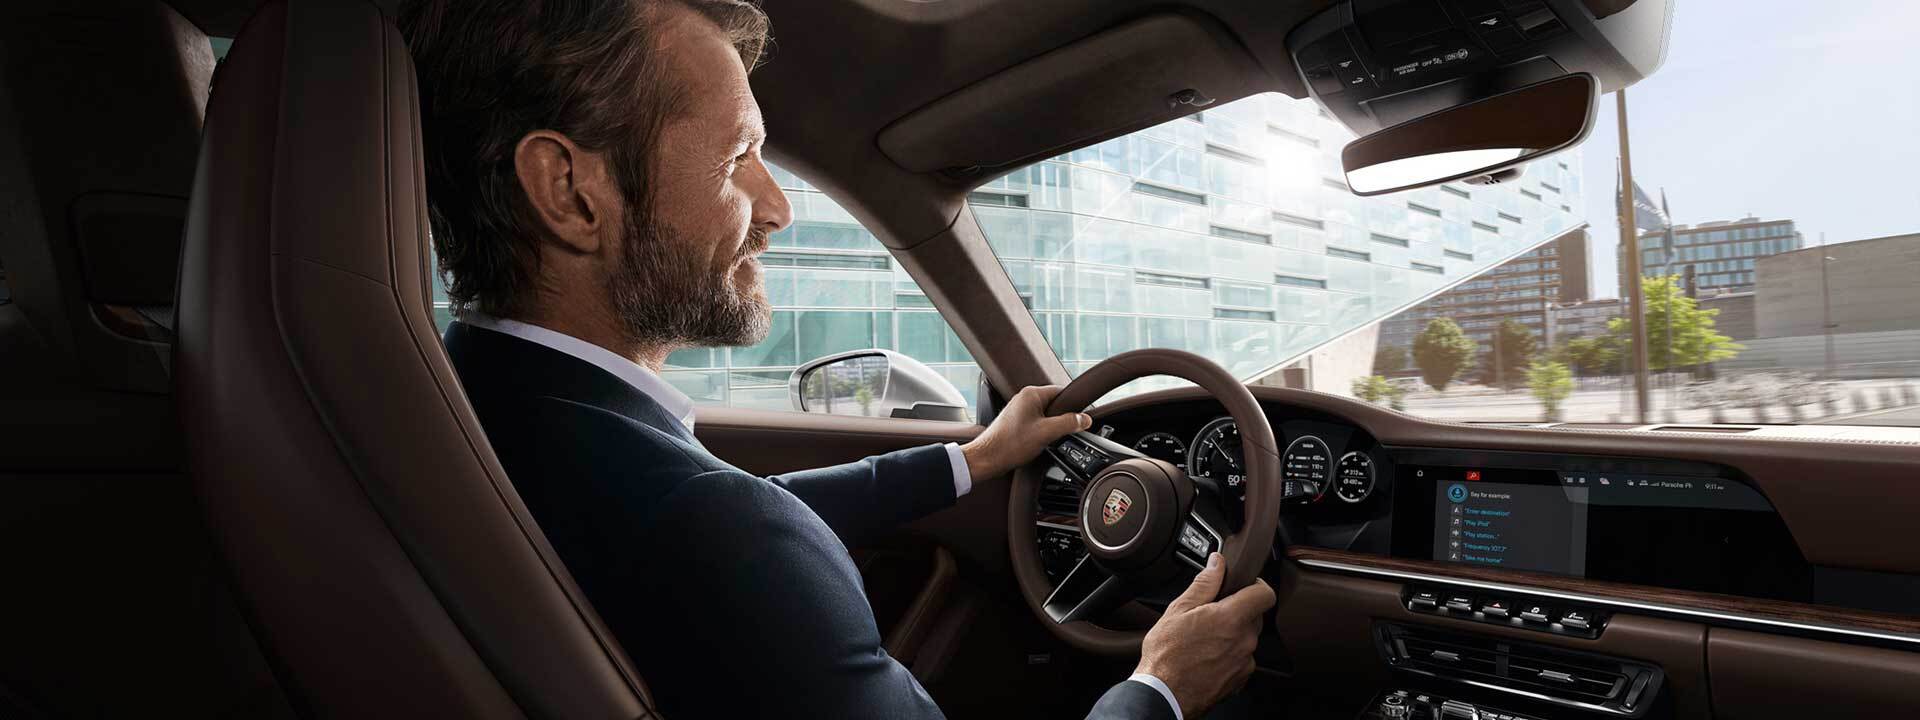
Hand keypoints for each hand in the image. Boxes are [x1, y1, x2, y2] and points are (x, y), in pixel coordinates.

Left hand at [960, 384, 1090, 479]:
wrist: (988, 458)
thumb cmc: (1009, 444)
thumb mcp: (1046, 433)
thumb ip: (1069, 423)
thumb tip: (1085, 419)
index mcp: (1031, 394)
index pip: (1062, 393)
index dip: (1073, 407)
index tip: (1080, 419)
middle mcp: (1024, 398)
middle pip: (1055, 405)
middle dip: (1060, 420)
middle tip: (1058, 434)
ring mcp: (1019, 410)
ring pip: (1046, 416)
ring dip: (1050, 428)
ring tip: (1044, 440)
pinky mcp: (1016, 422)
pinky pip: (1037, 423)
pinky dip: (1041, 432)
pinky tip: (1037, 443)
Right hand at [1135, 553, 1276, 717]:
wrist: (1163, 694)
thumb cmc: (1166, 655)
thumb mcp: (1179, 610)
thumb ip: (1204, 583)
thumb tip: (1217, 563)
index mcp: (1231, 618)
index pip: (1265, 594)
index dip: (1256, 584)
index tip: (1244, 585)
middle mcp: (1244, 640)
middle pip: (1255, 615)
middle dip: (1238, 609)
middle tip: (1212, 612)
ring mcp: (1244, 661)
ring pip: (1247, 637)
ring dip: (1233, 632)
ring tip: (1205, 637)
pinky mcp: (1240, 678)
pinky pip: (1242, 658)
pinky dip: (1230, 653)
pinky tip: (1207, 655)